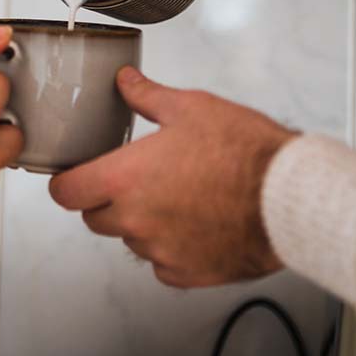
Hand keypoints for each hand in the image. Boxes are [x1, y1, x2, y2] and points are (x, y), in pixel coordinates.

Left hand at [49, 67, 296, 287]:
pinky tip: (192, 224)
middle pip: (94, 218)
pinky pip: (163, 264)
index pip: (65, 193)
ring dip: (139, 222)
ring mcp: (161, 251)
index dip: (67, 182)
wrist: (290, 197)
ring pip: (130, 240)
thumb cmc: (244, 151)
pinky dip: (170, 247)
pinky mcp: (188, 274)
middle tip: (131, 179)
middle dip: (104, 199)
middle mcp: (135, 221)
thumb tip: (125, 81)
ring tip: (172, 197)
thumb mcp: (190, 108)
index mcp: (125, 179)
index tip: (76, 175)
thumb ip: (146, 96)